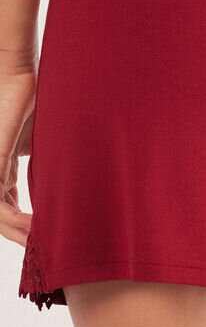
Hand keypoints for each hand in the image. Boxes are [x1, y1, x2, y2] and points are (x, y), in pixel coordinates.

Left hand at [0, 70, 35, 246]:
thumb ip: (50, 164)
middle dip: (24, 237)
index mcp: (2, 169)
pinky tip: (37, 227)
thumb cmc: (35, 101)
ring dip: (21, 234)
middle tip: (48, 249)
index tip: (51, 235)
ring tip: (45, 244)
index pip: (9, 208)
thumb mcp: (45, 141)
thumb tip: (77, 183)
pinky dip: (16, 220)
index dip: (27, 225)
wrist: (20, 76)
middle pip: (2, 217)